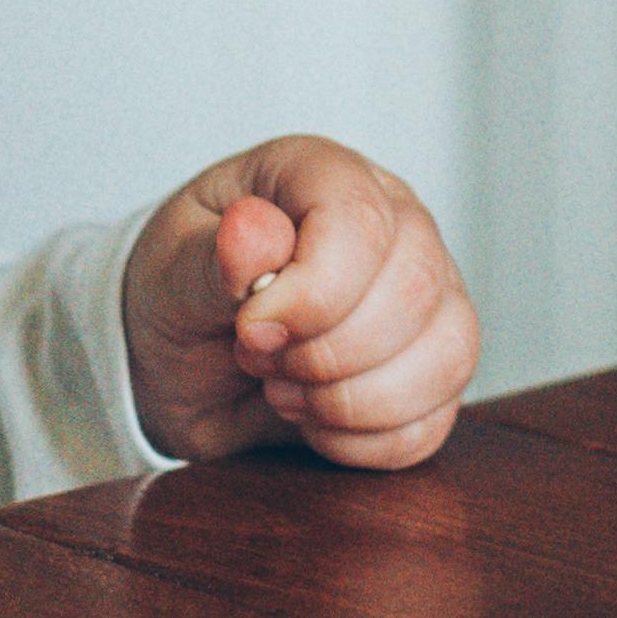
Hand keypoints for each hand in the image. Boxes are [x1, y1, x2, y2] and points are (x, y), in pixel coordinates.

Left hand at [120, 136, 478, 468]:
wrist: (177, 365)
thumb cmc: (179, 296)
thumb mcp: (169, 271)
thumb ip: (210, 257)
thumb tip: (252, 232)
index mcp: (321, 176)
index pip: (361, 221)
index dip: (313, 292)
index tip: (251, 329)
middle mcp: (392, 223)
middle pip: (416, 288)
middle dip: (326, 352)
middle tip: (259, 358)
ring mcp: (425, 297)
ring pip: (447, 354)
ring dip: (351, 400)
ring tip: (284, 390)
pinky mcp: (429, 369)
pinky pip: (434, 421)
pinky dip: (364, 441)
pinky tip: (315, 422)